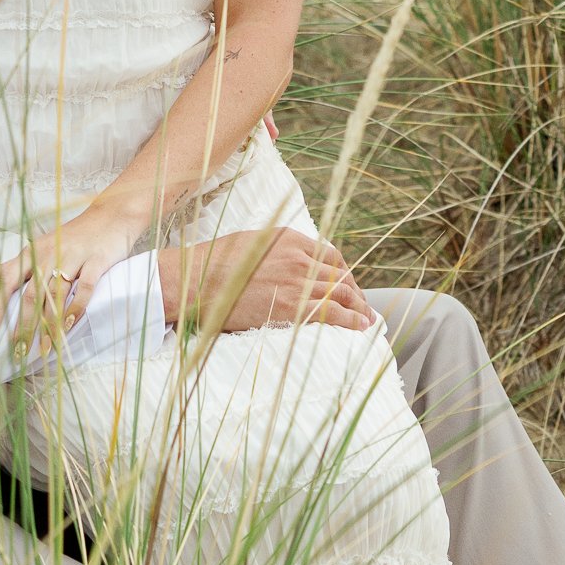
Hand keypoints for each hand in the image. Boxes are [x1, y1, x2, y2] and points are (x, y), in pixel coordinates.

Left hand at [0, 196, 137, 351]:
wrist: (112, 215)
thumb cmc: (72, 237)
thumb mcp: (40, 247)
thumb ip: (13, 265)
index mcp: (33, 252)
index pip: (6, 279)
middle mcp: (50, 254)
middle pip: (30, 295)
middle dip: (23, 326)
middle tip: (18, 351)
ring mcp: (73, 257)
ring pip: (55, 295)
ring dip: (49, 326)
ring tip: (45, 349)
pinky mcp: (96, 260)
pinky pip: (84, 288)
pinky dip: (76, 308)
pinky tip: (69, 326)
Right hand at [159, 228, 372, 338]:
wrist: (197, 280)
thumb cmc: (214, 264)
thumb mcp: (250, 243)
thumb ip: (275, 250)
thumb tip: (286, 264)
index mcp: (289, 238)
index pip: (329, 255)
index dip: (344, 273)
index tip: (347, 285)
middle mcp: (298, 256)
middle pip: (339, 274)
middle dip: (355, 292)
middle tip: (363, 306)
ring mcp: (296, 280)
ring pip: (340, 292)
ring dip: (358, 307)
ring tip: (367, 320)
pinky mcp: (291, 306)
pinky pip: (332, 311)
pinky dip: (351, 319)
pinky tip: (360, 327)